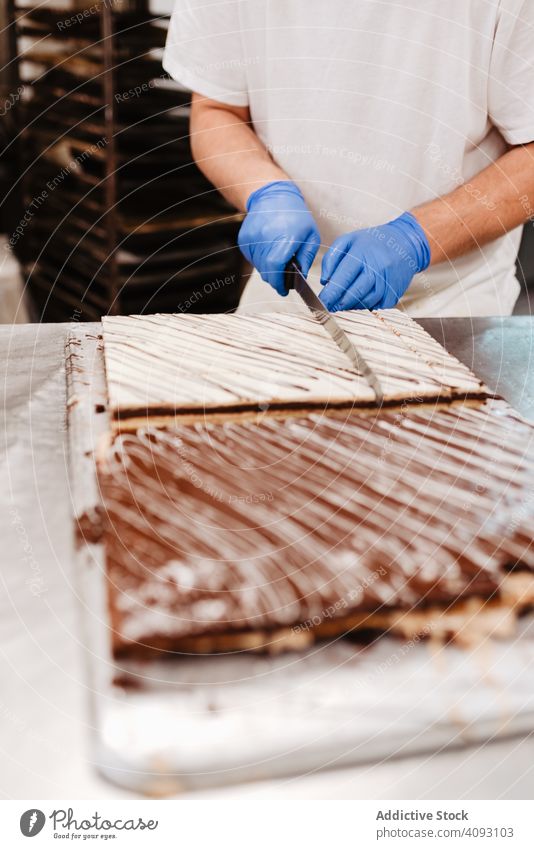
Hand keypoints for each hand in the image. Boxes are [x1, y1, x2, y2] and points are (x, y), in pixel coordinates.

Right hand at [238, 181, 320, 295]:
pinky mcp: (244, 239)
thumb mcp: (311, 235)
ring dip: (268, 270)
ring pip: (259, 267)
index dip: (279, 282)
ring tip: (277, 259)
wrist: (272, 196)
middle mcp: (265, 238)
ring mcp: (252, 238)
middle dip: (275, 279)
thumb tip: (301, 277)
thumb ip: (306, 258)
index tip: (284, 290)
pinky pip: (252, 259)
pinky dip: (260, 261)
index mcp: (285, 237)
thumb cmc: (295, 216)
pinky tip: (268, 251)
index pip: (276, 267)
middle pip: (266, 271)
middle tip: (282, 279)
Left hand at [320, 212, 430, 310]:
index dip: (331, 293)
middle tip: (329, 307)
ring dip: (351, 306)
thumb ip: (332, 258)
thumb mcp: (349, 240)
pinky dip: (366, 307)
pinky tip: (358, 303)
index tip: (322, 301)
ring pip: (366, 302)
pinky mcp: (395, 292)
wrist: (405, 243)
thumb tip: (324, 281)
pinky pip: (377, 306)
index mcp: (363, 254)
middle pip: (355, 293)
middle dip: (339, 303)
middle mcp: (377, 268)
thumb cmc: (373, 243)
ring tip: (342, 304)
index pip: (343, 277)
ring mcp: (388, 281)